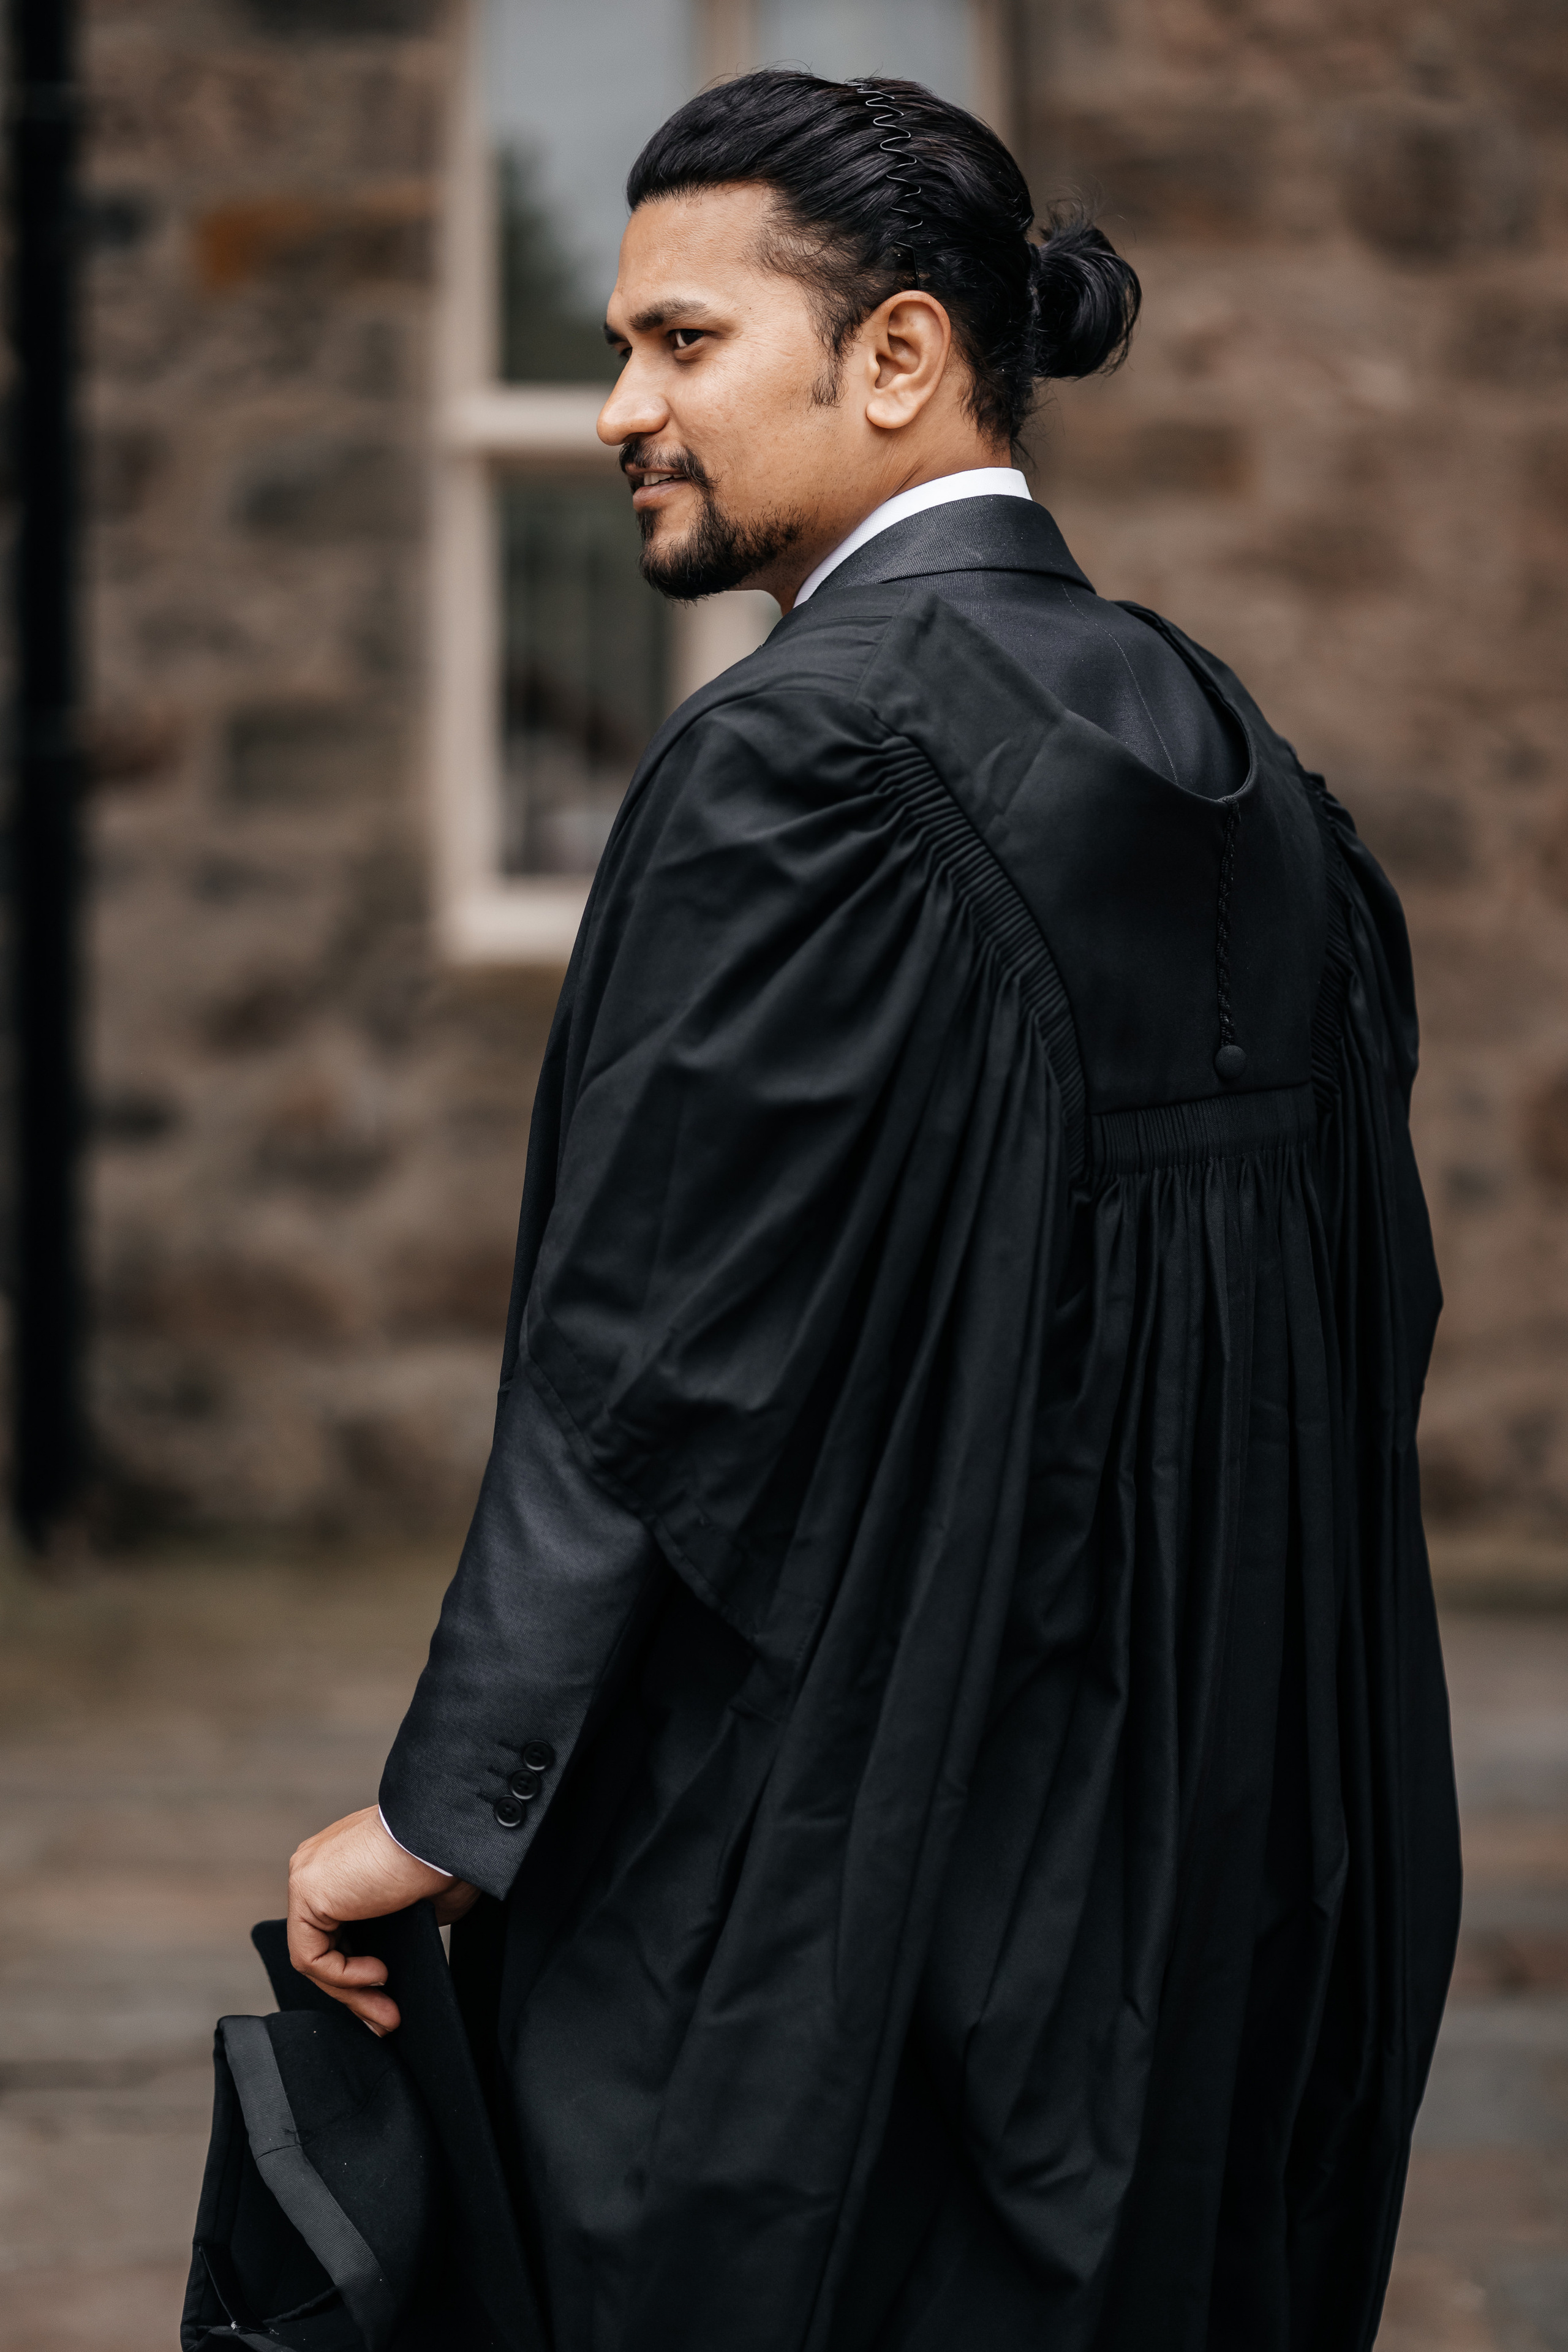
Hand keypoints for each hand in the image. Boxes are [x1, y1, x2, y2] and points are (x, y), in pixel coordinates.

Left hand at [287, 1805, 480, 2031]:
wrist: (445, 1835)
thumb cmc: (445, 1860)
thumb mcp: (421, 1904)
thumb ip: (399, 1928)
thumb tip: (394, 1961)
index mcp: (343, 1865)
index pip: (336, 1931)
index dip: (358, 1971)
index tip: (389, 1997)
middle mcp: (318, 1866)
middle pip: (324, 1946)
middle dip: (357, 1992)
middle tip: (388, 2020)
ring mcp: (307, 1876)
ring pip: (316, 1956)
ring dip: (354, 1994)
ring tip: (388, 2014)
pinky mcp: (306, 1890)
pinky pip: (313, 1955)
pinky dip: (344, 1977)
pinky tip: (379, 1976)